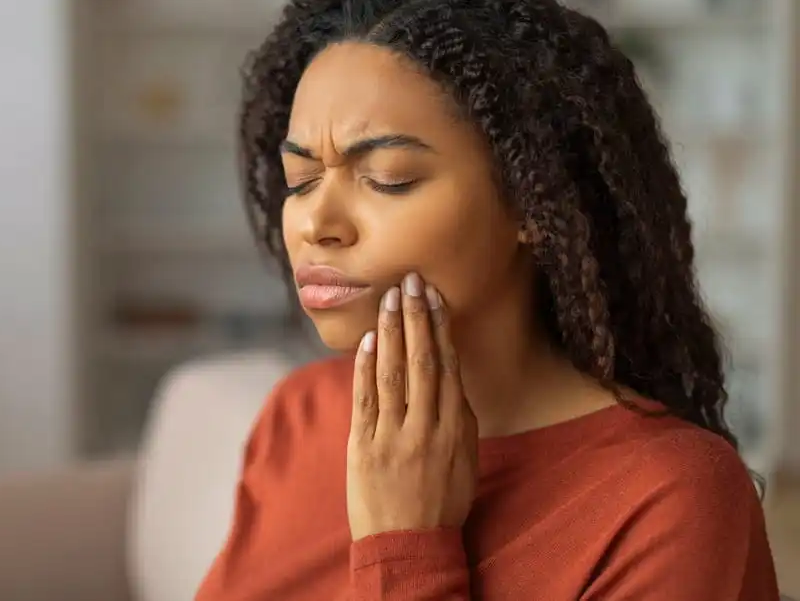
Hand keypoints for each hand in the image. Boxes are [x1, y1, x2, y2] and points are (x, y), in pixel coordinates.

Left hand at [346, 272, 477, 540]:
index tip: (434, 297)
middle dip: (416, 318)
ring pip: (393, 374)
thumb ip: (458, 419)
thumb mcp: (464, 461)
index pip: (447, 367)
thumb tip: (450, 379)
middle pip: (422, 361)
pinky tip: (369, 339)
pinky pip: (366, 398)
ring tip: (389, 298)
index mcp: (455, 429)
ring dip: (392, 332)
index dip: (440, 329)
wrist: (408, 546)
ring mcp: (393, 436)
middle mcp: (426, 428)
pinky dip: (366, 366)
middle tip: (411, 281)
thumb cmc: (441, 503)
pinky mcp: (364, 446)